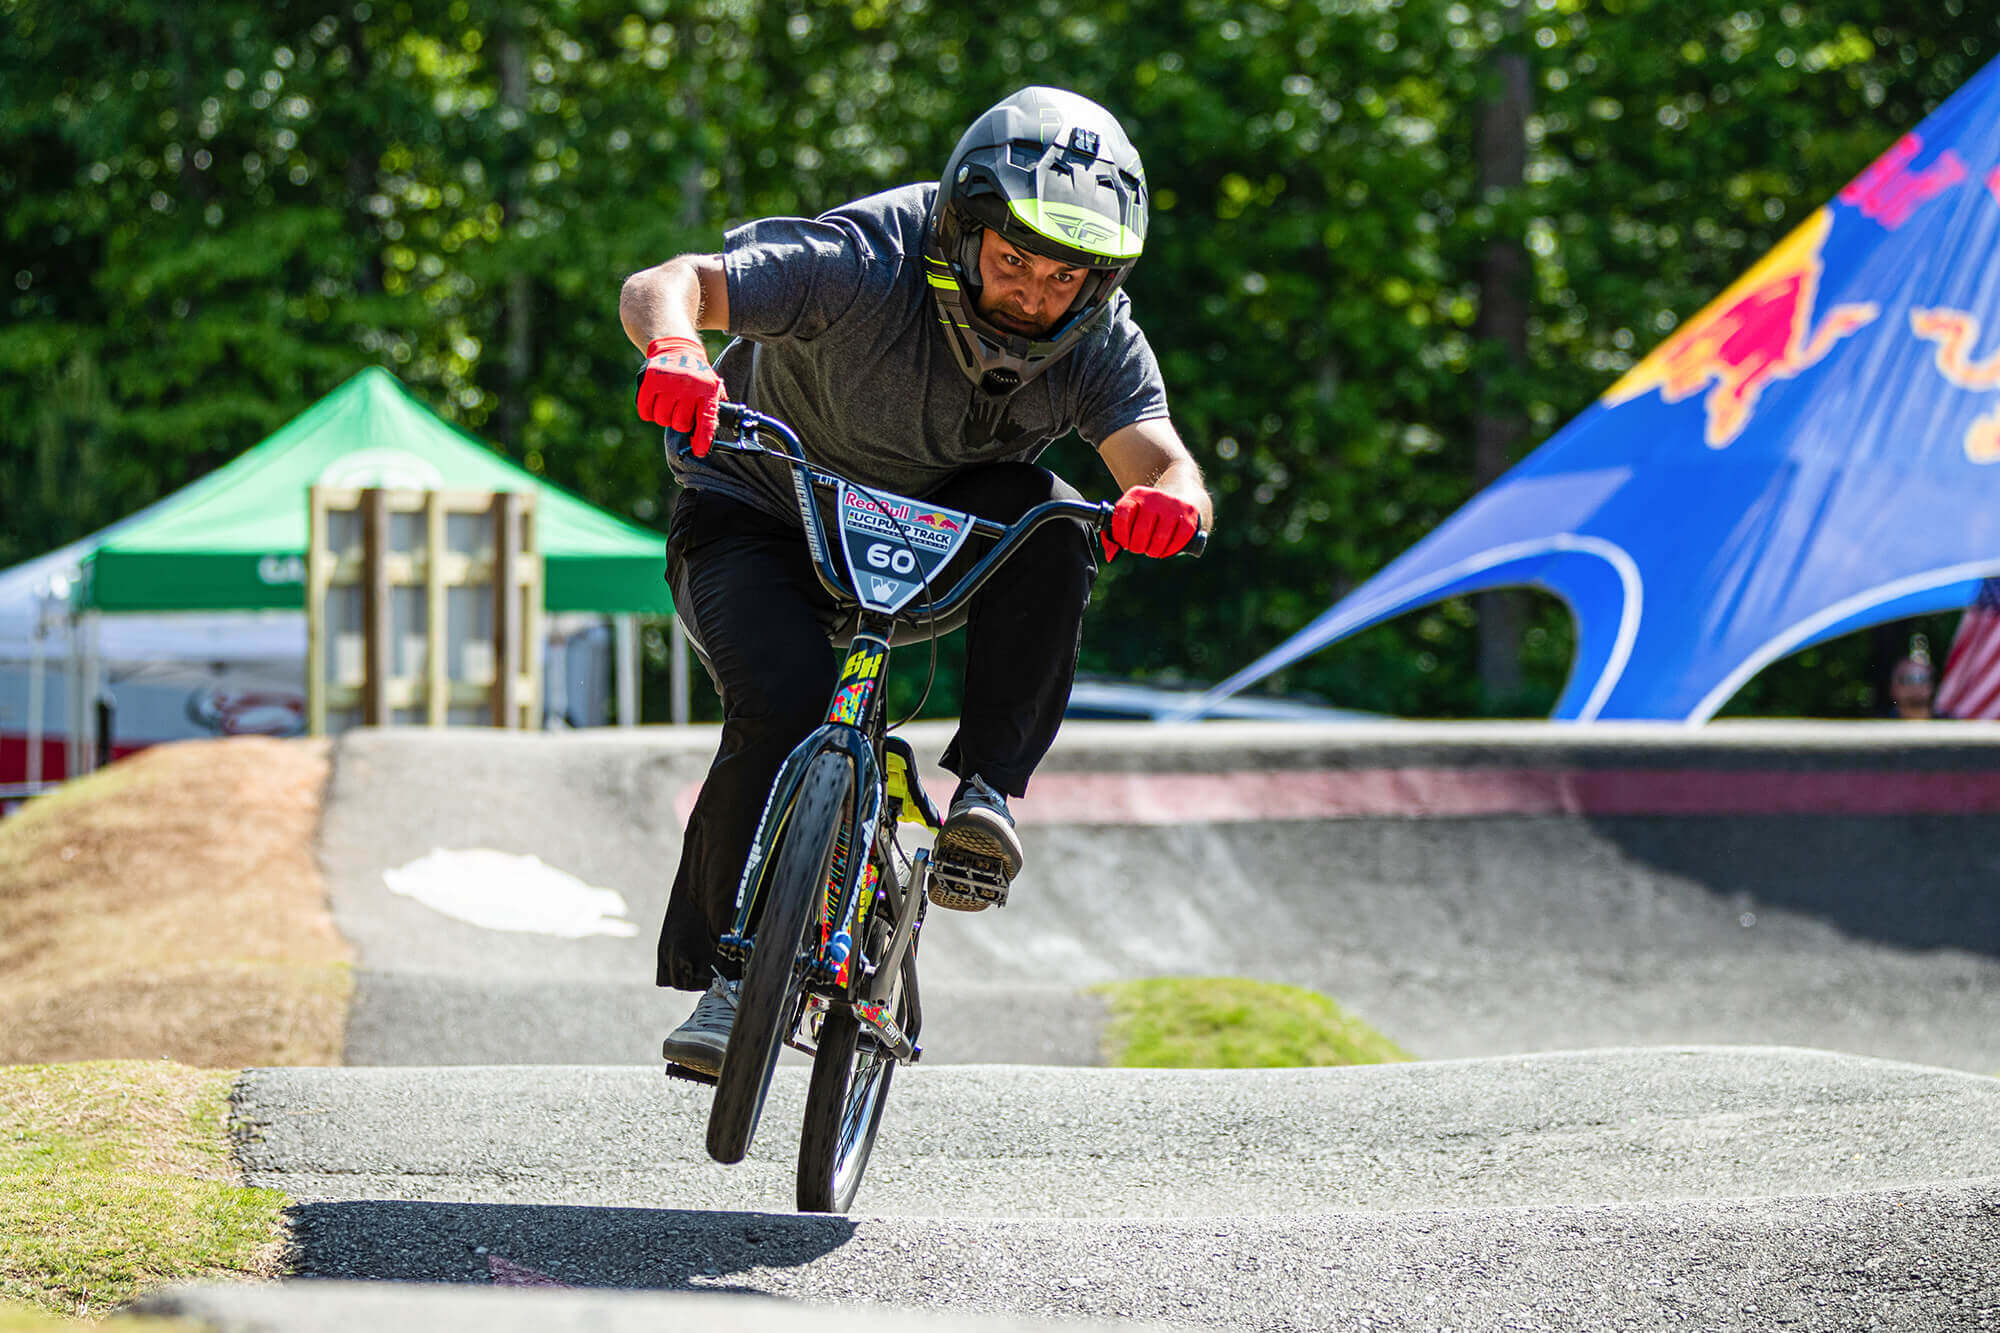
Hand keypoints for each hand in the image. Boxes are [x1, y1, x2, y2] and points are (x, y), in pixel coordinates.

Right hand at [635, 335, 721, 455]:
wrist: (677, 349)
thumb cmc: (696, 376)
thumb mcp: (712, 387)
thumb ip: (713, 410)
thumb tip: (707, 440)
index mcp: (707, 390)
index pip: (706, 421)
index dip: (702, 440)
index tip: (699, 451)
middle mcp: (689, 386)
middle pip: (679, 424)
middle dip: (679, 423)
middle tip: (678, 411)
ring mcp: (669, 382)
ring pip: (661, 419)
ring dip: (663, 416)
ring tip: (667, 403)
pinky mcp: (650, 380)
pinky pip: (645, 411)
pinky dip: (648, 412)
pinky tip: (654, 402)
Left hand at [1102, 486, 1200, 560]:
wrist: (1180, 495)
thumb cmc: (1149, 514)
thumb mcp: (1131, 516)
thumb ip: (1114, 536)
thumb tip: (1112, 555)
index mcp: (1136, 495)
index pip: (1122, 516)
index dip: (1120, 535)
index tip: (1124, 543)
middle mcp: (1154, 496)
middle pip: (1141, 530)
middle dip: (1138, 546)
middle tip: (1140, 548)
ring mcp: (1173, 503)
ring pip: (1160, 537)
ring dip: (1154, 551)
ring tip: (1152, 550)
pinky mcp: (1189, 512)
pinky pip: (1180, 538)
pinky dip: (1171, 549)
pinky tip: (1165, 550)